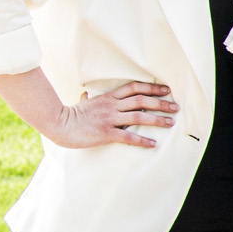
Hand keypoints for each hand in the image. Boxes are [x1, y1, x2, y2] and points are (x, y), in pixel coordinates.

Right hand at [51, 81, 174, 149]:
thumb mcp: (81, 103)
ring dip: (157, 120)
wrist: (57, 124)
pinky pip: (128, 136)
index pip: (134, 88)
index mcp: (108, 98)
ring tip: (170, 123)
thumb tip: (85, 94)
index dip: (151, 88)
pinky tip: (153, 144)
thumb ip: (87, 99)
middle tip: (175, 107)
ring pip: (138, 117)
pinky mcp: (105, 133)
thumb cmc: (69, 115)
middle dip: (160, 103)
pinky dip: (142, 140)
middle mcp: (111, 106)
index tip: (166, 89)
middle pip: (141, 101)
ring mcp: (109, 119)